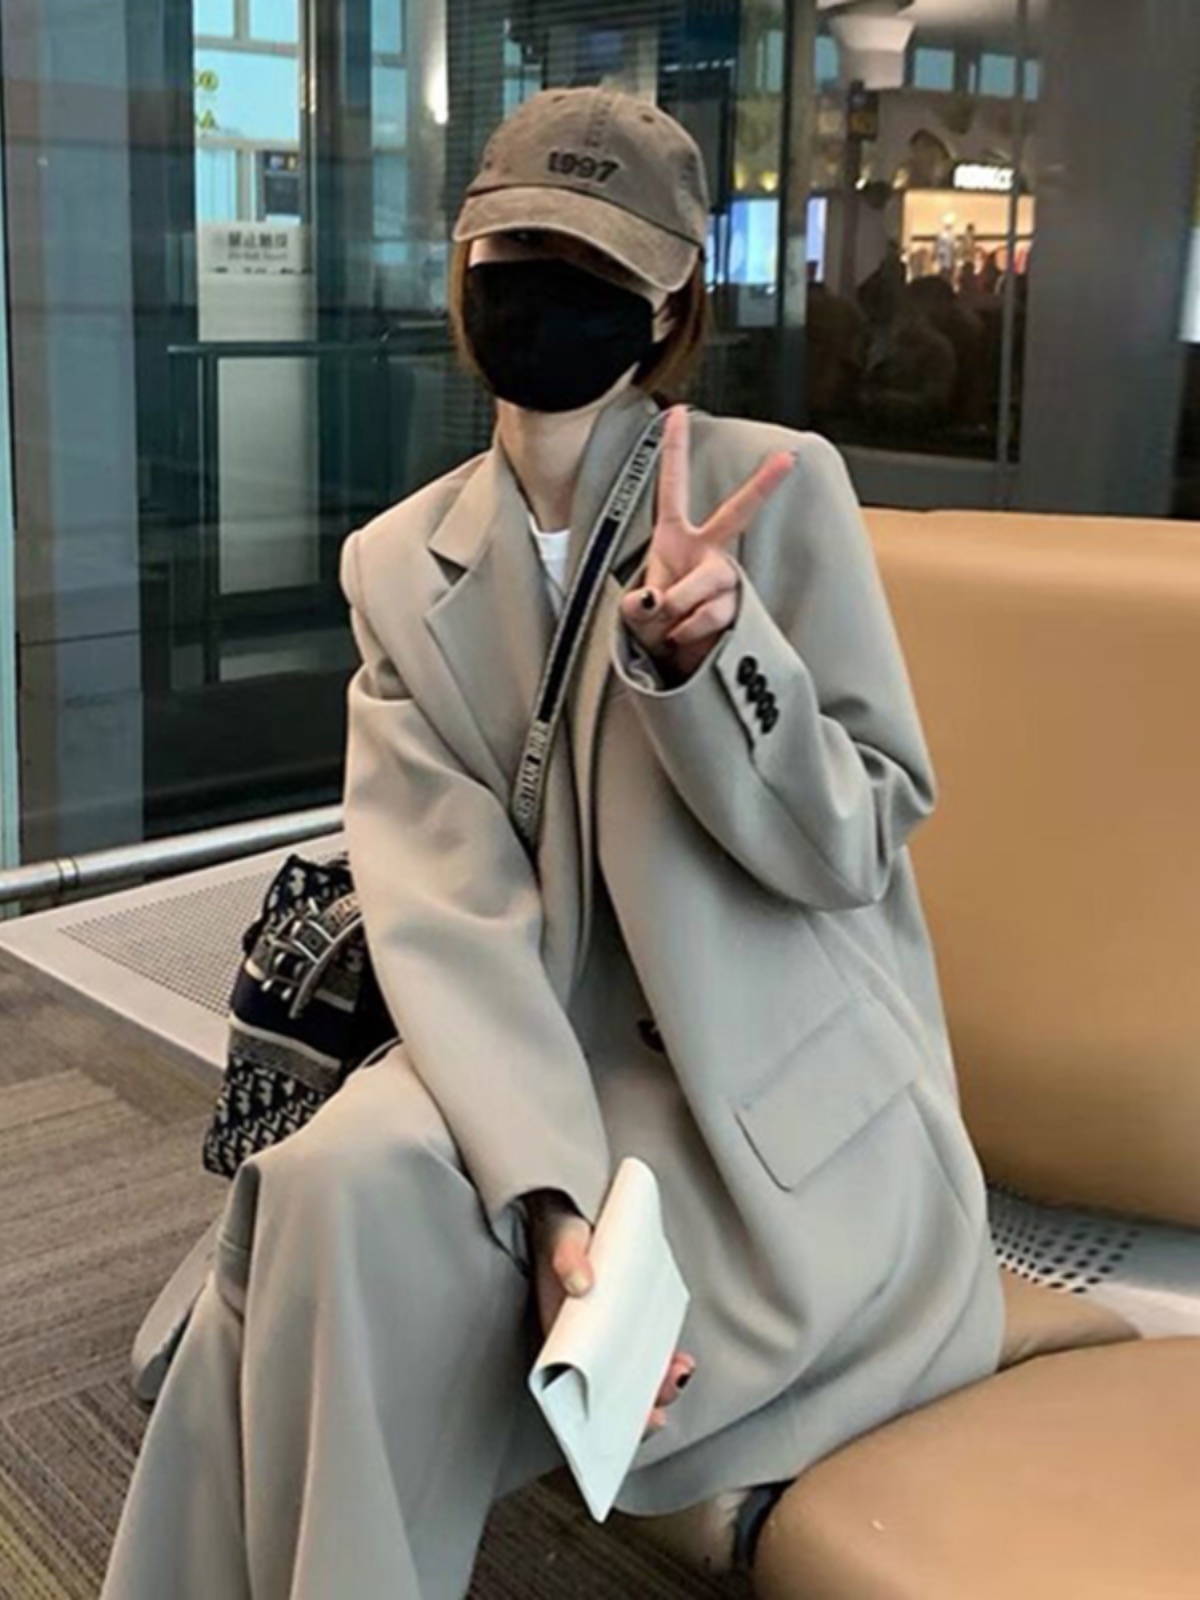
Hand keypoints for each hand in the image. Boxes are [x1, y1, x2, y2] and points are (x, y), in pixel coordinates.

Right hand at [527, 1189, 696, 1439]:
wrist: (571, 1208)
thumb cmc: (561, 1230)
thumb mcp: (563, 1237)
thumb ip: (567, 1256)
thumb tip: (580, 1282)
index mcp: (558, 1332)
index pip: (576, 1386)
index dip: (601, 1413)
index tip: (625, 1422)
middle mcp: (581, 1340)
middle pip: (607, 1389)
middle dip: (636, 1406)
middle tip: (658, 1414)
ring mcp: (604, 1332)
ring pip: (628, 1374)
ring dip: (654, 1385)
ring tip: (679, 1375)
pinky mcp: (624, 1320)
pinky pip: (642, 1350)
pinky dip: (660, 1361)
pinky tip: (679, 1362)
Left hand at [619, 406, 795, 681]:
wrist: (675, 664)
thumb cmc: (655, 625)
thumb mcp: (635, 611)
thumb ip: (640, 604)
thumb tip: (656, 599)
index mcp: (675, 538)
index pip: (672, 488)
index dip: (674, 450)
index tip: (678, 412)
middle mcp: (707, 551)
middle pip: (735, 514)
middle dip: (761, 487)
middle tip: (787, 458)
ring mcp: (724, 579)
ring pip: (707, 582)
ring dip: (680, 609)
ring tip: (671, 629)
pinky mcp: (736, 609)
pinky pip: (709, 616)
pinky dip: (688, 632)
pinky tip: (686, 640)